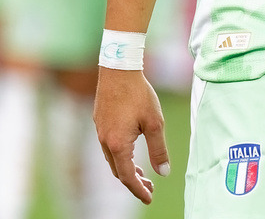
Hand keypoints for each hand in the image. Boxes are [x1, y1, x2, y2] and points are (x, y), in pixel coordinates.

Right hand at [94, 68, 170, 204]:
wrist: (119, 68)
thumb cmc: (138, 94)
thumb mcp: (155, 122)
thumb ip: (158, 149)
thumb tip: (163, 173)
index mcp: (118, 145)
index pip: (128, 177)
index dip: (139, 190)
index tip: (149, 197)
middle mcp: (105, 141)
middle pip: (118, 171)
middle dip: (134, 182)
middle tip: (149, 187)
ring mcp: (100, 131)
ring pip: (112, 159)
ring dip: (127, 168)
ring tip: (143, 172)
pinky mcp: (100, 121)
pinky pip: (108, 146)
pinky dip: (120, 155)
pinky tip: (130, 149)